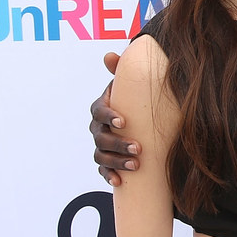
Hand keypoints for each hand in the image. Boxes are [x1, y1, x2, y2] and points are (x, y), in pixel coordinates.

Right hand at [90, 51, 138, 185]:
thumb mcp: (130, 84)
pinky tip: (119, 181)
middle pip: (101, 137)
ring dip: (116, 161)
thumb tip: (108, 55)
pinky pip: (102, 170)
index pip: (99, 111)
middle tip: (139, 148)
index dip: (109, 116)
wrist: (138, 119)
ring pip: (101, 155)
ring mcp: (100, 145)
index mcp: (102, 108)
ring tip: (136, 164)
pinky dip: (109, 176)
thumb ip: (122, 69)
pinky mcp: (105, 161)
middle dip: (118, 143)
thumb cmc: (134, 98)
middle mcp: (97, 127)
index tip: (124, 121)